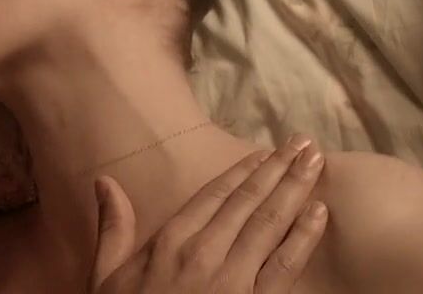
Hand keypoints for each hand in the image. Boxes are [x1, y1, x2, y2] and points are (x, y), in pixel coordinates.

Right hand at [90, 137, 327, 293]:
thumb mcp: (106, 276)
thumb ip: (113, 228)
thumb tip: (104, 182)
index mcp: (170, 241)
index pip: (215, 195)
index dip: (243, 171)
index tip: (265, 152)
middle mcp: (204, 252)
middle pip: (248, 201)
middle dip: (279, 168)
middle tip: (303, 142)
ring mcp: (232, 279)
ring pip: (270, 223)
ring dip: (295, 189)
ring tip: (315, 161)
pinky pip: (285, 265)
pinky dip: (304, 236)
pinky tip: (319, 212)